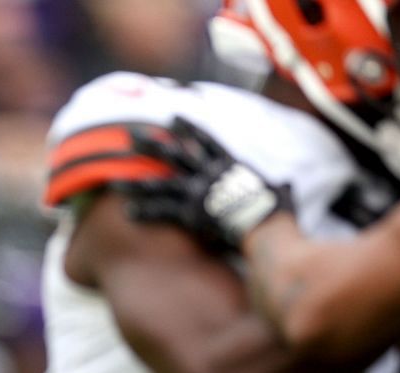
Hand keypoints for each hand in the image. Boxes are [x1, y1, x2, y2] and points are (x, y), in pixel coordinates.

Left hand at [123, 118, 290, 251]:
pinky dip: (145, 212)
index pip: (205, 140)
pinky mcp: (191, 213)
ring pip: (160, 182)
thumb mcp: (281, 193)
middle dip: (151, 143)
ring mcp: (198, 192)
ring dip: (135, 181)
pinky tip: (127, 213)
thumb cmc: (278, 214)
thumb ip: (280, 187)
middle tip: (129, 136)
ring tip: (112, 181)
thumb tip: (287, 186)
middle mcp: (210, 173)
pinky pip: (162, 211)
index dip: (187, 127)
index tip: (171, 117)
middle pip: (174, 153)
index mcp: (230, 164)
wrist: (267, 228)